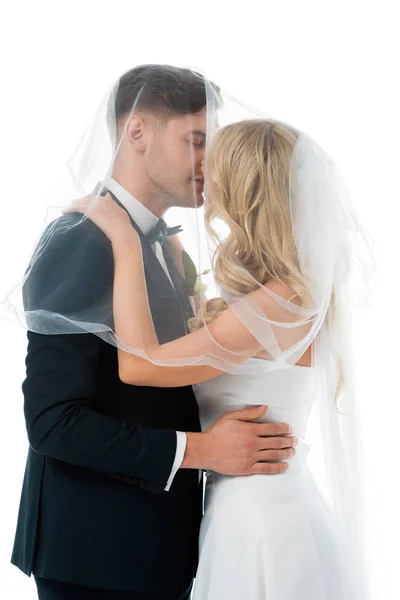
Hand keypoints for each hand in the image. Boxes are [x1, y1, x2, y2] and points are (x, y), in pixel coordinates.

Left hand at [63, 193, 134, 243]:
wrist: (123, 233)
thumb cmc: (124, 228)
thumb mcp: (122, 214)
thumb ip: (115, 208)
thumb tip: (109, 200)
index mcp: (109, 201)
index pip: (96, 198)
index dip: (90, 201)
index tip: (86, 204)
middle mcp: (102, 200)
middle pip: (88, 198)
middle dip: (81, 201)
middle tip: (74, 204)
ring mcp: (95, 205)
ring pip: (82, 202)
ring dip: (75, 204)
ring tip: (68, 208)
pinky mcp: (89, 211)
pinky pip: (77, 208)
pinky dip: (70, 209)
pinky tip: (65, 211)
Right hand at [182, 406, 296, 474]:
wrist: (206, 450)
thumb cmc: (216, 433)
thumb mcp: (231, 417)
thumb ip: (249, 413)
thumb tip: (264, 408)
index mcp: (250, 430)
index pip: (273, 428)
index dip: (284, 428)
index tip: (289, 429)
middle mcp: (253, 444)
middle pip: (276, 442)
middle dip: (288, 440)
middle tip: (294, 440)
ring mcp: (251, 457)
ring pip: (274, 454)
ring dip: (286, 453)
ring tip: (292, 451)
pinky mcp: (248, 468)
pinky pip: (266, 468)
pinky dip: (277, 467)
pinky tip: (284, 465)